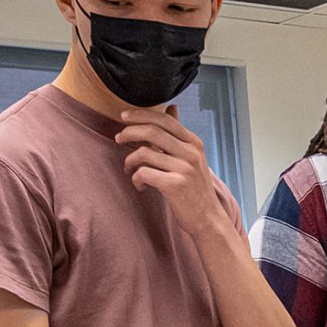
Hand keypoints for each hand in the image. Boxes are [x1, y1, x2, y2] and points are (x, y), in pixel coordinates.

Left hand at [114, 106, 226, 232]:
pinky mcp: (175, 185)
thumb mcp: (192, 157)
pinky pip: (143, 173)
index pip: (164, 120)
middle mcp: (191, 153)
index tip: (124, 117)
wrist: (208, 219)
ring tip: (129, 169)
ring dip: (129, 161)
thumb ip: (179, 134)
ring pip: (143, 153)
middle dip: (129, 132)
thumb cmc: (194, 188)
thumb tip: (172, 107)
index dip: (141, 115)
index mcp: (194, 143)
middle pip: (152, 131)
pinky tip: (139, 186)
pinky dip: (136, 179)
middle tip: (118, 138)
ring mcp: (184, 169)